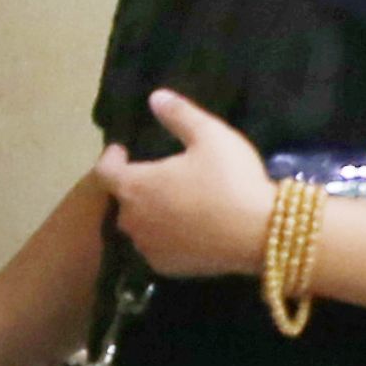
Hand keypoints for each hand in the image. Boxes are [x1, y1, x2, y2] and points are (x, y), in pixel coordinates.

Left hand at [96, 89, 278, 277]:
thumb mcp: (210, 136)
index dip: (111, 157)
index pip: (105, 170)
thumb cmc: (231, 180)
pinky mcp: (167, 268)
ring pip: (139, 226)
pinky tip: (184, 231)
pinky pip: (157, 248)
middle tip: (156, 177)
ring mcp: (149, 247)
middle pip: (123, 199)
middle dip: (134, 186)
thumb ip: (180, 115)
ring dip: (148, 214)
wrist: (260, 235)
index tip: (122, 150)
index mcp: (135, 185)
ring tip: (170, 205)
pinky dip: (164, 238)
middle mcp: (133, 219)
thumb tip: (156, 97)